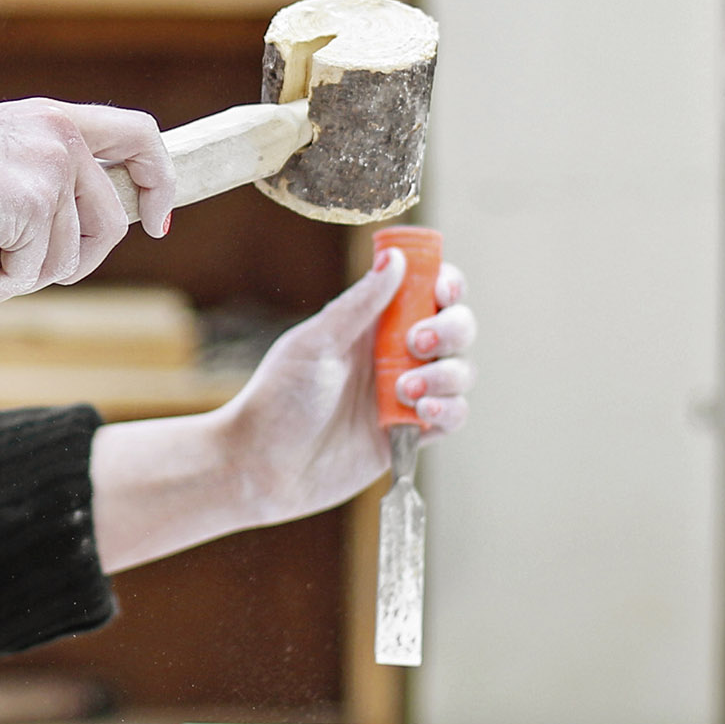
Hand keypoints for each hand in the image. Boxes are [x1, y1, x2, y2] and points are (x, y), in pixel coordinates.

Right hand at [0, 100, 175, 302]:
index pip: (139, 134)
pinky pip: (33, 274)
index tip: (156, 222)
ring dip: (28, 278)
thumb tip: (66, 238)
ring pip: (70, 257)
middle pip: (112, 221)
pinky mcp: (32, 210)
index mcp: (53, 117)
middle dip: (81, 262)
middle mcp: (62, 137)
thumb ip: (30, 175)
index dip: (157, 182)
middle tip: (31, 276)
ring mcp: (51, 172)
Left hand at [215, 247, 476, 529]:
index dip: (445, 285)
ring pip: (459, 371)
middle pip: (455, 327)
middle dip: (451, 328)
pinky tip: (421, 413)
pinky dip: (449, 409)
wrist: (265, 465)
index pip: (425, 291)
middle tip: (417, 342)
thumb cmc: (279, 397)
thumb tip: (395, 257)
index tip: (442, 290)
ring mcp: (406, 394)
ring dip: (446, 374)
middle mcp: (394, 354)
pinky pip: (453, 415)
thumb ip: (360, 304)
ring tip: (406, 389)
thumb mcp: (316, 343)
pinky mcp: (410, 434)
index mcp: (372, 323)